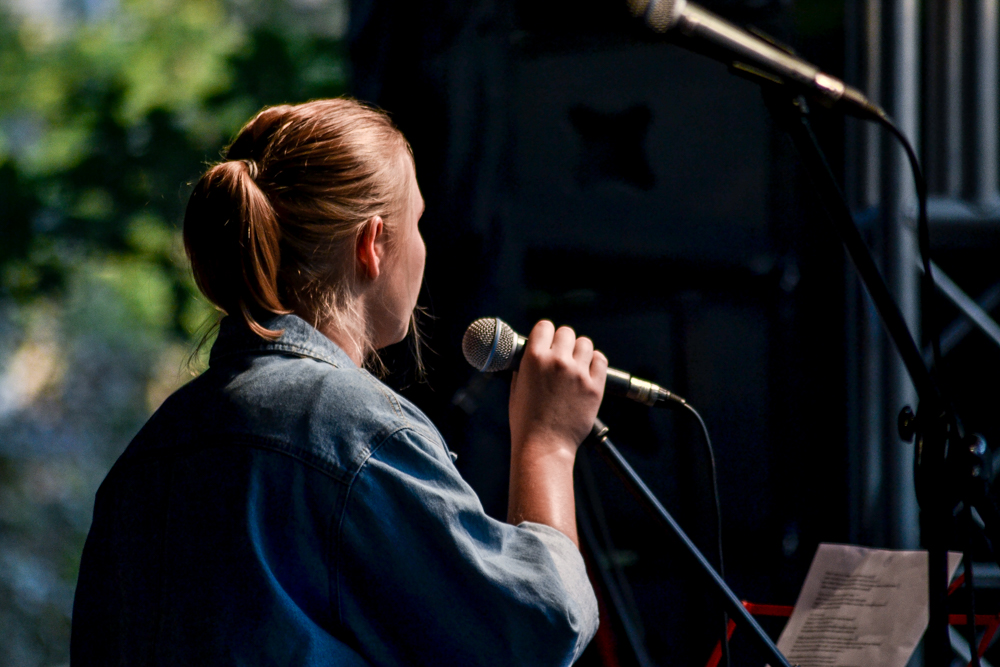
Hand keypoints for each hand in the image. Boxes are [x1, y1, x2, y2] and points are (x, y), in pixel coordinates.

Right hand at [508, 320, 607, 457]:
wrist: (544, 446)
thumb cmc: (526, 421)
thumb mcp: (515, 388)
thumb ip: (524, 367)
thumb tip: (530, 354)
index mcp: (534, 359)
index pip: (545, 326)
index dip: (545, 333)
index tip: (546, 340)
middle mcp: (557, 361)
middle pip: (566, 332)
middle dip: (563, 342)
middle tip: (561, 355)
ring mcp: (578, 374)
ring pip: (585, 343)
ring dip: (579, 351)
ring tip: (575, 363)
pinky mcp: (594, 387)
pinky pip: (601, 360)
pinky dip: (595, 362)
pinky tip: (588, 370)